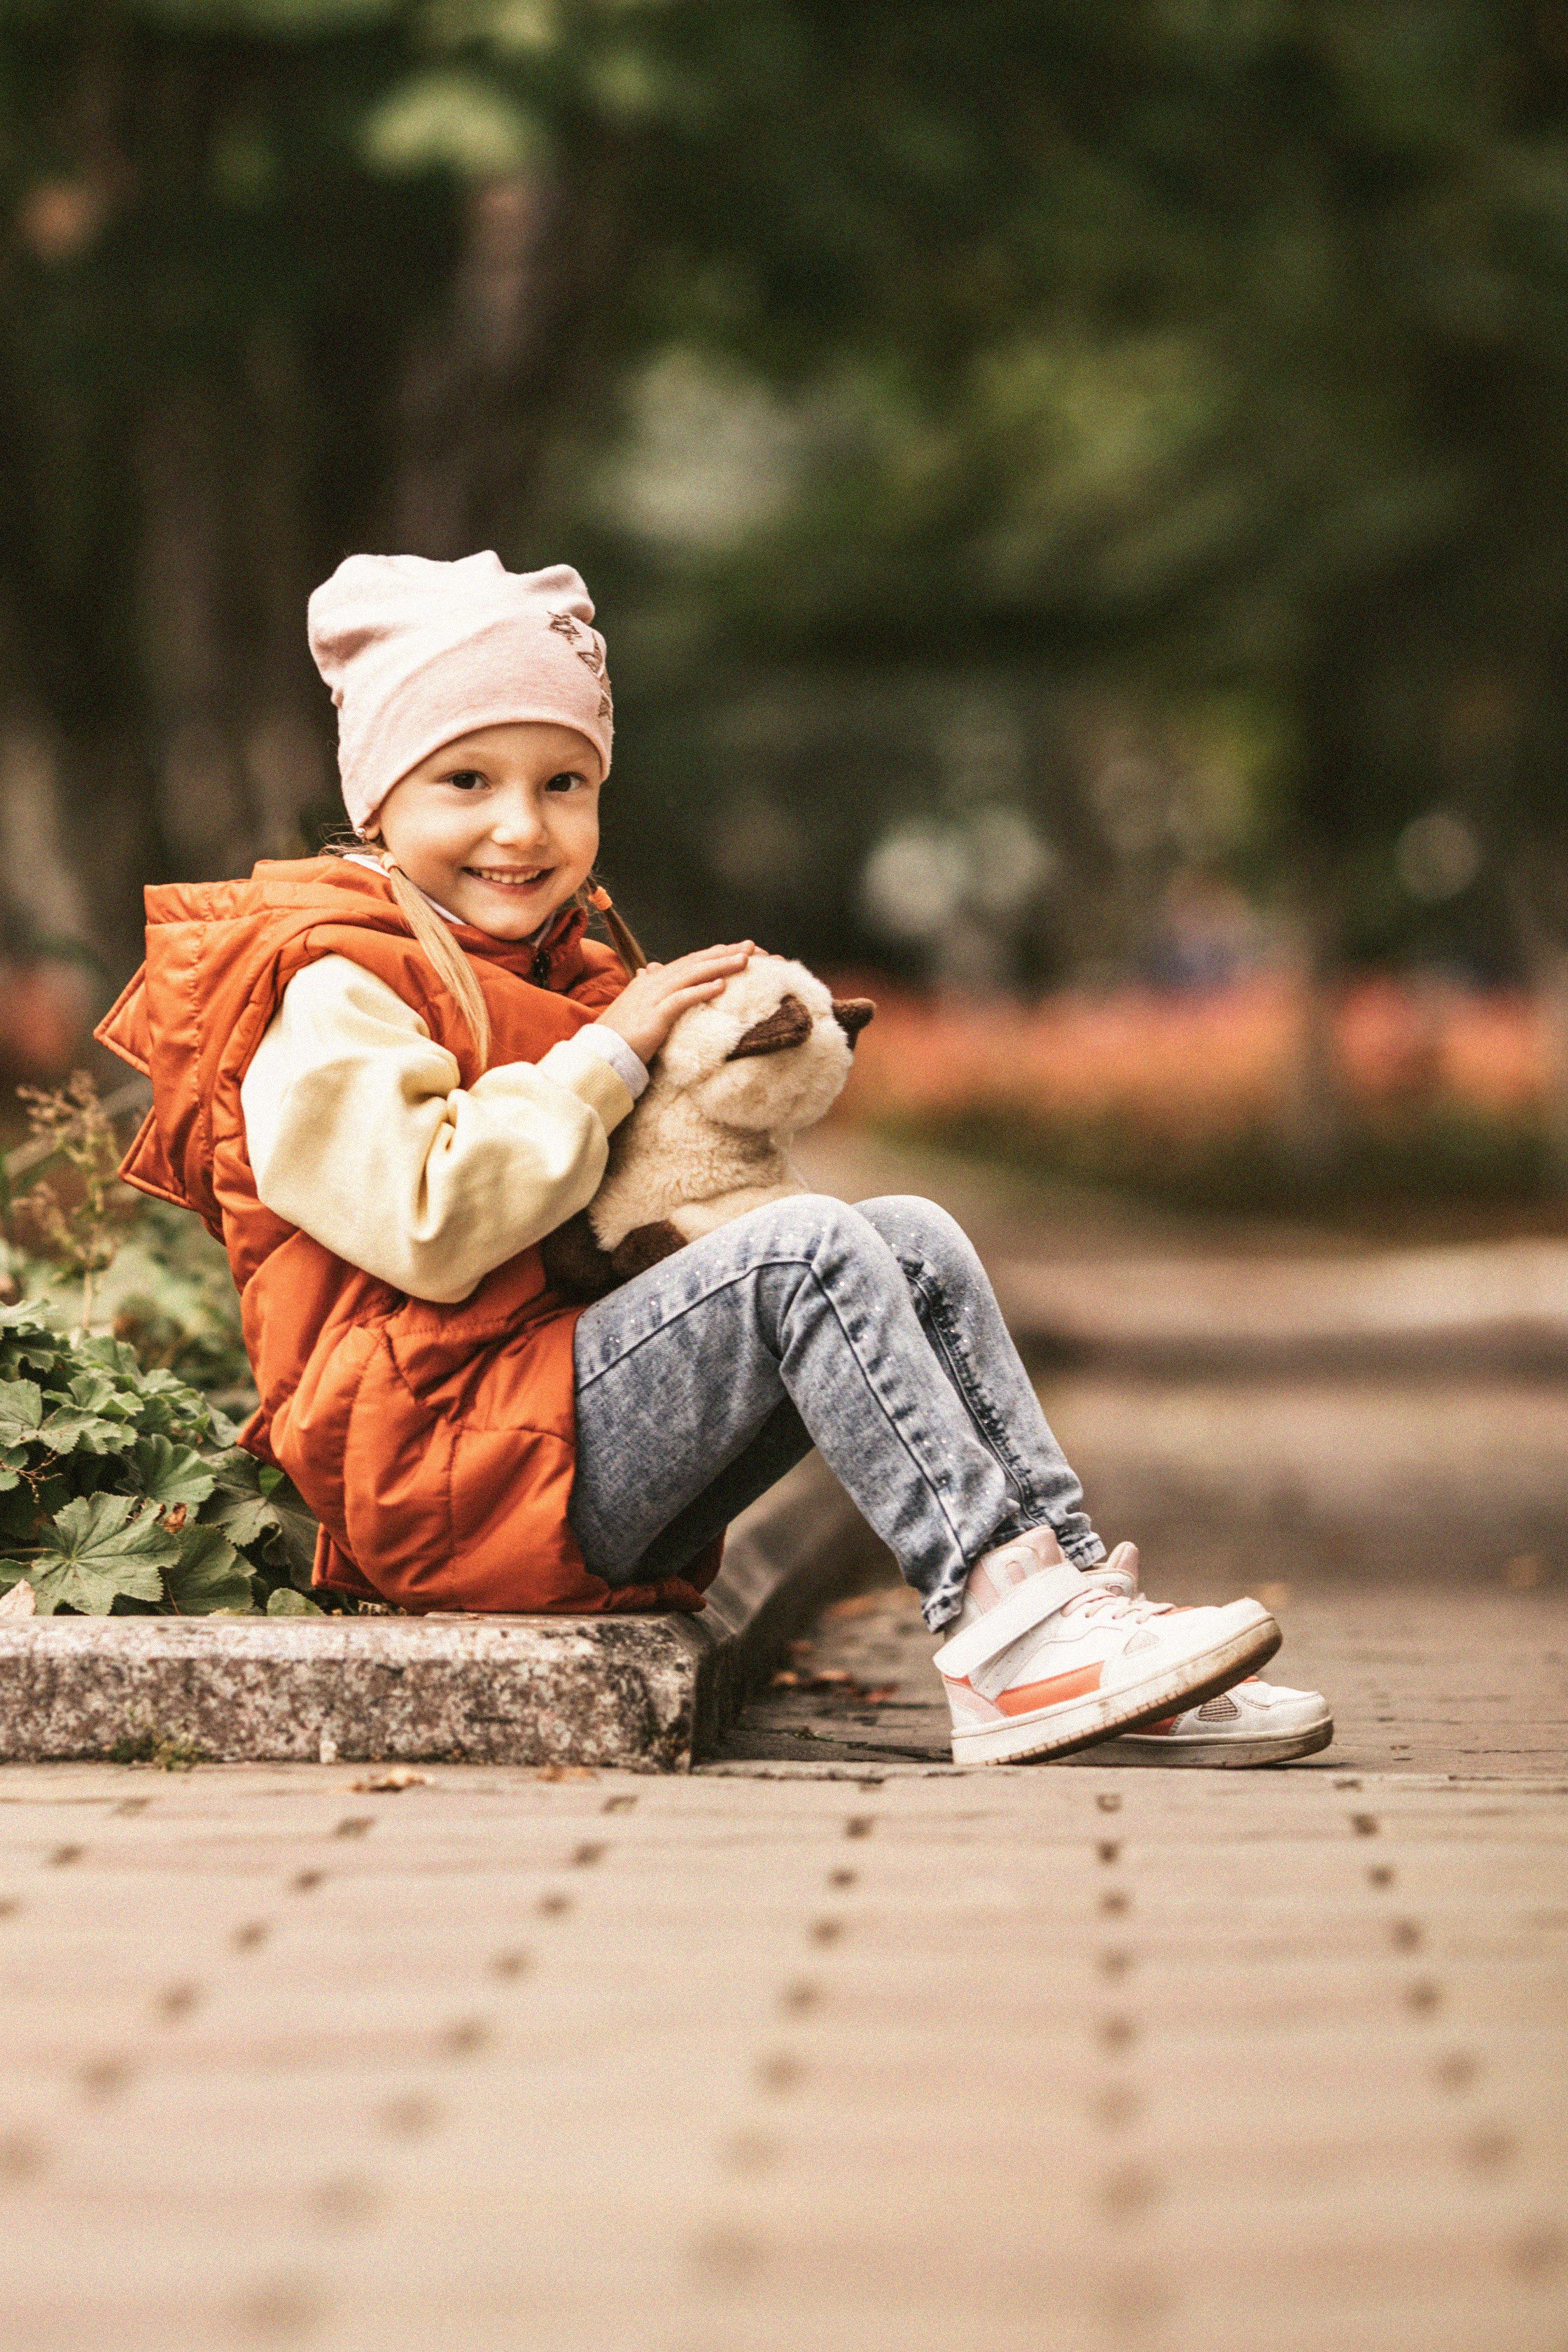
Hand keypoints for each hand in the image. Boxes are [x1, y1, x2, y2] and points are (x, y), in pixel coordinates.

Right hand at [598, 943, 754, 1064]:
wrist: (600, 1052)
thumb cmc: (619, 1034)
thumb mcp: (635, 1006)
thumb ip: (645, 987)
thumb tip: (648, 970)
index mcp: (651, 981)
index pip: (687, 963)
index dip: (712, 954)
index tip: (734, 949)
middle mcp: (653, 983)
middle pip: (694, 963)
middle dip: (724, 953)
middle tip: (751, 946)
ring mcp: (653, 998)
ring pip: (691, 975)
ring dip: (719, 966)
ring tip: (744, 960)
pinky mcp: (655, 1016)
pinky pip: (681, 1000)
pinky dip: (701, 991)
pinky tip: (721, 986)